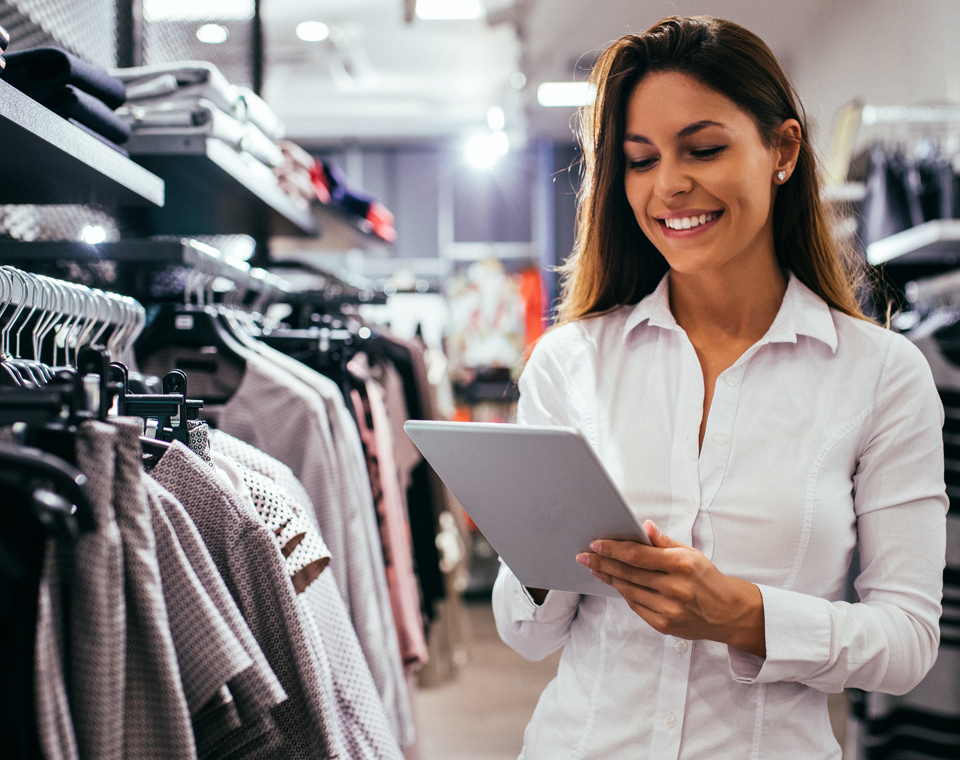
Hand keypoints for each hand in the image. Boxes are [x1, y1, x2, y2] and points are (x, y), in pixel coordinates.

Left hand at [576, 520, 765, 656]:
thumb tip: (643, 527)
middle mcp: (674, 588)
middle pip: (628, 573)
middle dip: (602, 563)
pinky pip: (636, 606)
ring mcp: (669, 609)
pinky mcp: (665, 625)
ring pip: (629, 590)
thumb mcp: (692, 553)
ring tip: (594, 568)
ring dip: (609, 578)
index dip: (613, 549)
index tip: (595, 544)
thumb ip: (664, 542)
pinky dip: (624, 593)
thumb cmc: (707, 578)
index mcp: (681, 565)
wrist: (729, 613)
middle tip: (583, 556)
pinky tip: (614, 583)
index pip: (637, 555)